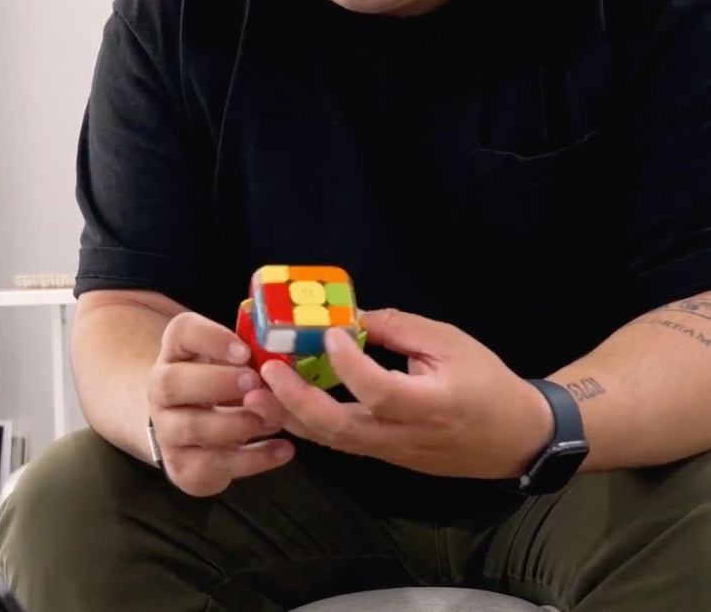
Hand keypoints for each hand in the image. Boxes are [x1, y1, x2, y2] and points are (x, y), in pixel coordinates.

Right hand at [148, 311, 293, 495]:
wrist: (195, 430)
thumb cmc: (223, 382)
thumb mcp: (232, 359)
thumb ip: (250, 354)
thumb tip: (283, 357)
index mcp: (176, 351)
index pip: (181, 332)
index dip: (211, 339)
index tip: (245, 351)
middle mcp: (161, 389)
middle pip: (171, 382)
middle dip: (217, 382)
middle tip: (255, 383)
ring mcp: (167, 431)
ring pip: (191, 427)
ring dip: (238, 423)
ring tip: (274, 420)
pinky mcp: (182, 467)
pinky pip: (213, 466)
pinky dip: (253, 459)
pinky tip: (283, 449)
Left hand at [259, 308, 553, 479]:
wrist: (514, 437)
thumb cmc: (486, 382)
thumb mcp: (450, 342)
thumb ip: (399, 327)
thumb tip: (350, 316)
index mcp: (431, 404)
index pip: (380, 390)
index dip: (350, 363)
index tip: (330, 332)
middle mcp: (405, 435)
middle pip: (342, 430)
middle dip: (297, 401)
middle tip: (268, 371)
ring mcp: (391, 452)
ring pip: (333, 442)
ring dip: (291, 417)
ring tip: (256, 391)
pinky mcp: (383, 455)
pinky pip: (339, 443)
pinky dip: (307, 424)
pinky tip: (281, 403)